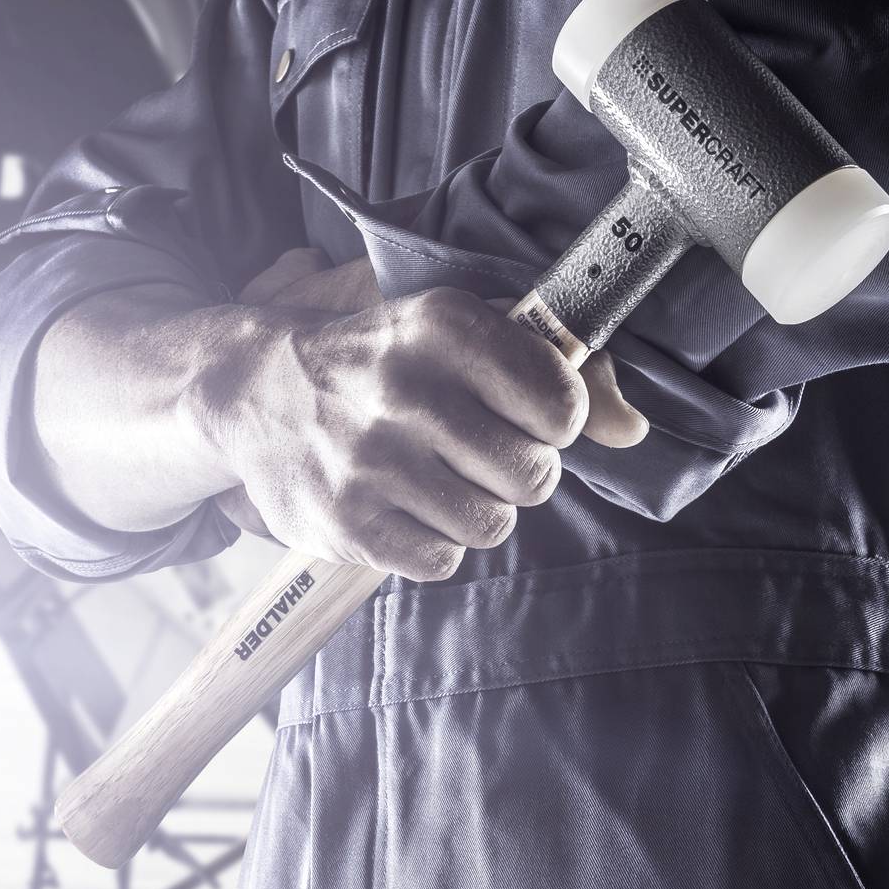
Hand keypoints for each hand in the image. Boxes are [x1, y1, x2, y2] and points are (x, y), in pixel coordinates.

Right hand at [200, 251, 648, 579]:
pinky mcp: (343, 522)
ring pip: (491, 525)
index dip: (551, 420)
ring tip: (435, 481)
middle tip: (473, 455)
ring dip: (475, 511)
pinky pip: (441, 561)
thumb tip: (631, 432)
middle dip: (516, 474)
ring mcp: (368, 461)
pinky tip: (402, 508)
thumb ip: (557, 375)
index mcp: (442, 327)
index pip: (560, 404)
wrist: (256, 393)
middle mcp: (402, 390)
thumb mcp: (462, 339)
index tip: (515, 412)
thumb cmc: (384, 364)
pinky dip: (432, 543)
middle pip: (533, 476)